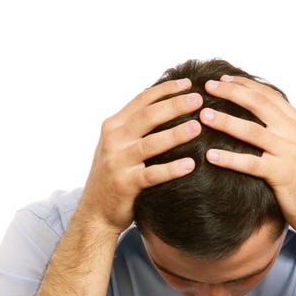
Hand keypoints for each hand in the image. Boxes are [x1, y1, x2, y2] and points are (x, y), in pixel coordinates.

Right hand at [79, 78, 202, 234]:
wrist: (96, 212)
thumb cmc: (113, 176)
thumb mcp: (118, 145)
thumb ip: (134, 125)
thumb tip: (161, 101)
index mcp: (113, 126)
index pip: (142, 100)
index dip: (166, 90)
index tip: (189, 84)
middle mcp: (113, 140)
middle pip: (148, 116)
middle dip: (174, 106)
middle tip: (199, 100)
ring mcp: (118, 163)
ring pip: (151, 143)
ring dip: (176, 134)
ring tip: (198, 127)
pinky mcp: (126, 185)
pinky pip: (153, 174)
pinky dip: (172, 169)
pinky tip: (191, 164)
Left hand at [200, 75, 295, 235]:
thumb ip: (285, 127)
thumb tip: (265, 112)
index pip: (268, 95)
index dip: (244, 85)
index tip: (222, 80)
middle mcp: (295, 132)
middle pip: (258, 105)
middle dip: (231, 93)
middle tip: (206, 88)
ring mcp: (289, 152)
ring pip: (252, 131)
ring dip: (225, 121)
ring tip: (203, 116)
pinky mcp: (282, 174)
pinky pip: (251, 163)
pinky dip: (229, 159)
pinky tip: (210, 155)